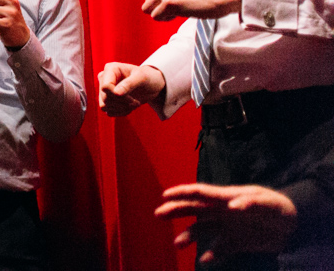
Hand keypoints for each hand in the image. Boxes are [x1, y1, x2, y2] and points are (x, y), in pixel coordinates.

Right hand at [97, 62, 165, 116]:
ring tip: (134, 104)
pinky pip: (109, 111)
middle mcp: (104, 79)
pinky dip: (121, 112)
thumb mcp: (142, 78)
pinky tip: (129, 107)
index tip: (132, 99)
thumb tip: (116, 93)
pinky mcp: (107, 100)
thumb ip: (129, 84)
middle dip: (122, 103)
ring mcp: (104, 90)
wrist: (151, 85)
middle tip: (136, 102)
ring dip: (122, 109)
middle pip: (105, 98)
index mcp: (110, 69)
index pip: (105, 87)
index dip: (117, 96)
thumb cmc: (147, 77)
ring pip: (105, 106)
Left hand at [141, 0, 240, 20]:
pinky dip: (167, 19)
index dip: (158, 1)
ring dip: (162, 15)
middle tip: (177, 8)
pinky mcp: (168, 3)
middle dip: (159, 9)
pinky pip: (156, 17)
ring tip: (178, 11)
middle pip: (146, 2)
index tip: (175, 1)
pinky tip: (180, 14)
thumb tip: (146, 6)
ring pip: (148, 10)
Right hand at [155, 183, 297, 262]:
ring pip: (202, 230)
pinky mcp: (236, 242)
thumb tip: (231, 206)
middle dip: (175, 210)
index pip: (199, 193)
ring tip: (177, 244)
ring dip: (188, 236)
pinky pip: (219, 249)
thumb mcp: (266, 202)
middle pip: (194, 209)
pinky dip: (211, 255)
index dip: (181, 193)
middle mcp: (222, 212)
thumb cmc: (278, 206)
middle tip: (158, 214)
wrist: (295, 225)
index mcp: (226, 198)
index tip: (165, 195)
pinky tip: (205, 260)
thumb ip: (248, 202)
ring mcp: (227, 227)